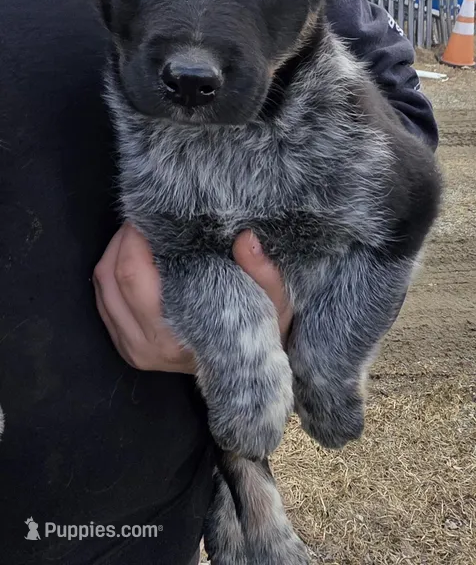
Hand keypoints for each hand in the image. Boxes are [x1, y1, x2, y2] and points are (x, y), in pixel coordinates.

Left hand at [93, 224, 291, 372]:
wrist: (252, 374)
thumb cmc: (261, 332)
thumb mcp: (275, 302)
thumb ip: (263, 272)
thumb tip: (246, 238)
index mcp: (177, 333)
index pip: (133, 273)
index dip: (136, 236)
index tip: (152, 213)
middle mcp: (147, 344)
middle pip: (112, 274)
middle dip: (124, 237)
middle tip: (146, 217)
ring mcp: (133, 349)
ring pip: (102, 286)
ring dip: (115, 252)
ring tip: (142, 234)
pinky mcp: (126, 348)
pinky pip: (104, 301)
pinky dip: (112, 273)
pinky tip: (135, 258)